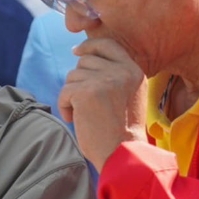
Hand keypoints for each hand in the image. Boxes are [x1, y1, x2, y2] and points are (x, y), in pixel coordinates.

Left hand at [58, 38, 147, 169]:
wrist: (121, 154)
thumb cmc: (119, 130)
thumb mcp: (125, 94)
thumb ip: (111, 73)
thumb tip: (79, 52)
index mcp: (134, 70)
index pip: (107, 44)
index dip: (89, 46)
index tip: (76, 52)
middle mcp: (122, 71)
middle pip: (85, 61)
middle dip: (79, 81)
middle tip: (88, 105)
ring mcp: (105, 79)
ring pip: (72, 76)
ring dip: (72, 96)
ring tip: (85, 115)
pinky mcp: (87, 91)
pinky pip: (64, 91)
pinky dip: (65, 107)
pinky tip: (75, 120)